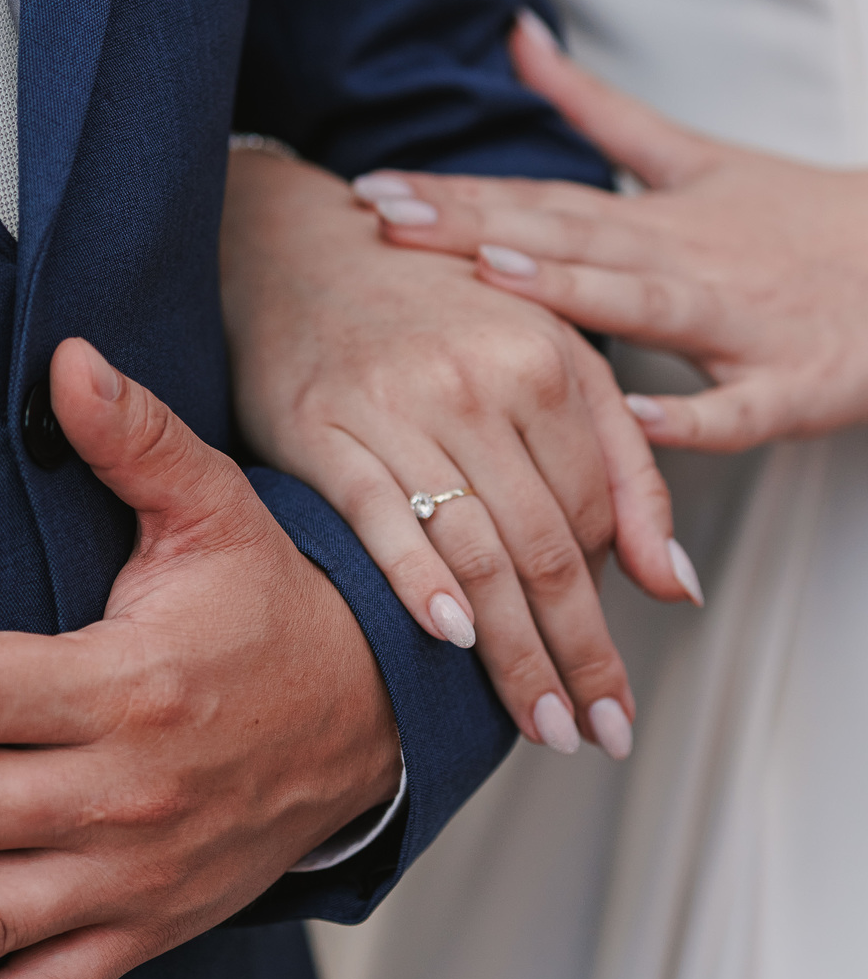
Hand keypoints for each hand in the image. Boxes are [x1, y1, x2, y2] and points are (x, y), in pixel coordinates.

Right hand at [222, 148, 688, 762]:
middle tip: (594, 732)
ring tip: (539, 721)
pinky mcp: (321, 426)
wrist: (303, 246)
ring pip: (473, 547)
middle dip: (574, 655)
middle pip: (542, 547)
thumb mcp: (554, 354)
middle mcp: (476, 383)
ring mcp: (396, 404)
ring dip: (512, 650)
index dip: (607, 610)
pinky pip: (379, 517)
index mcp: (544, 362)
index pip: (591, 518)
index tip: (613, 689)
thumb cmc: (436, 306)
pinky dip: (419, 582)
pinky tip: (452, 638)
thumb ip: (622, 466)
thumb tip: (676, 583)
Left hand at [362, 10, 867, 451]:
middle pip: (572, 238)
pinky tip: (636, 413)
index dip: (456, 194)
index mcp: (654, 215)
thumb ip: (594, 105)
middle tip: (387, 220)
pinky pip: (738, 406)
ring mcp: (740, 320)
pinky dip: (692, 414)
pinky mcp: (793, 382)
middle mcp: (685, 259)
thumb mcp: (690, 152)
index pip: (539, 199)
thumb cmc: (790, 216)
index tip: (371, 188)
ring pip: (648, 304)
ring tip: (492, 275)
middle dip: (476, 229)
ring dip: (573, 290)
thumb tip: (515, 33)